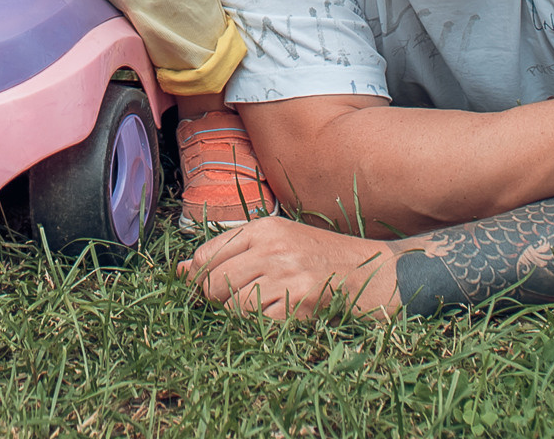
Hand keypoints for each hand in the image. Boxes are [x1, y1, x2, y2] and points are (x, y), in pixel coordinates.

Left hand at [180, 219, 402, 319]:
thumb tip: (179, 271)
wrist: (374, 271)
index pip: (205, 256)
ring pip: (234, 306)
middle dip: (216, 300)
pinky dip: (264, 326)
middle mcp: (271, 247)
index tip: (204, 290)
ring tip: (267, 305)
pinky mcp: (301, 301)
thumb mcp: (278, 241)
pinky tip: (283, 314)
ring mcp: (286, 273)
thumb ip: (231, 253)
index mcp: (262, 228)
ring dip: (242, 314)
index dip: (197, 279)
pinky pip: (259, 323)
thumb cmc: (322, 258)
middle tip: (238, 300)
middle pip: (213, 283)